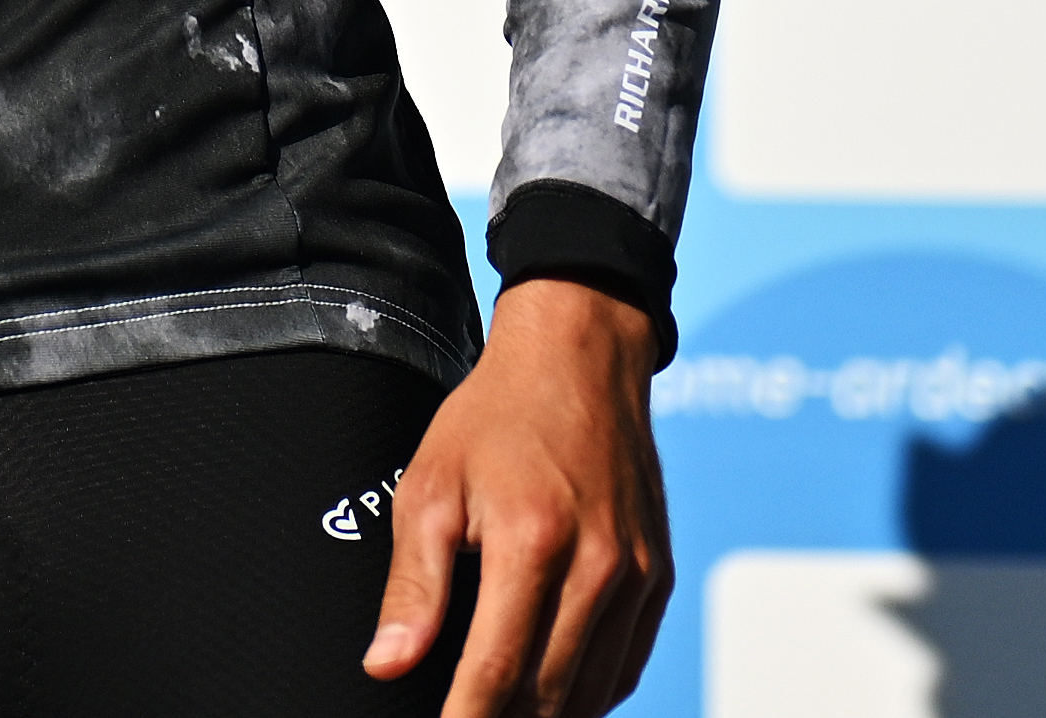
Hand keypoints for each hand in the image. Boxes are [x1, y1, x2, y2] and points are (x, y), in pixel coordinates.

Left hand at [368, 280, 672, 715]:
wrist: (577, 363)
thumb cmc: (492, 420)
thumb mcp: (429, 489)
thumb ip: (411, 587)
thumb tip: (386, 664)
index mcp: (534, 543)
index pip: (498, 670)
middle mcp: (601, 567)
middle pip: (550, 691)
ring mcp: (639, 576)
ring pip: (593, 688)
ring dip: (547, 714)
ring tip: (500, 714)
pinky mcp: (660, 578)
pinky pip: (625, 664)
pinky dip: (589, 693)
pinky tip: (551, 697)